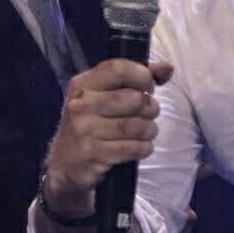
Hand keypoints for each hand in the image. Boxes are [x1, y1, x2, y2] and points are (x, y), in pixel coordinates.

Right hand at [42, 59, 173, 216]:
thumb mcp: (105, 96)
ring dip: (150, 130)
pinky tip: (139, 147)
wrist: (66, 163)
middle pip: (135, 99)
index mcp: (83, 84)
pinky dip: (144, 148)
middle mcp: (81, 104)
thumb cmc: (92, 123)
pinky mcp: (93, 153)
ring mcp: (85, 129)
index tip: (149, 88)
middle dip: (151, 108)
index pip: (118, 68)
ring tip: (145, 132)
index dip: (142, 75)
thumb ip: (136, 78)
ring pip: (137, 126)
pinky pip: (133, 147)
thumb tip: (167, 68)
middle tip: (147, 114)